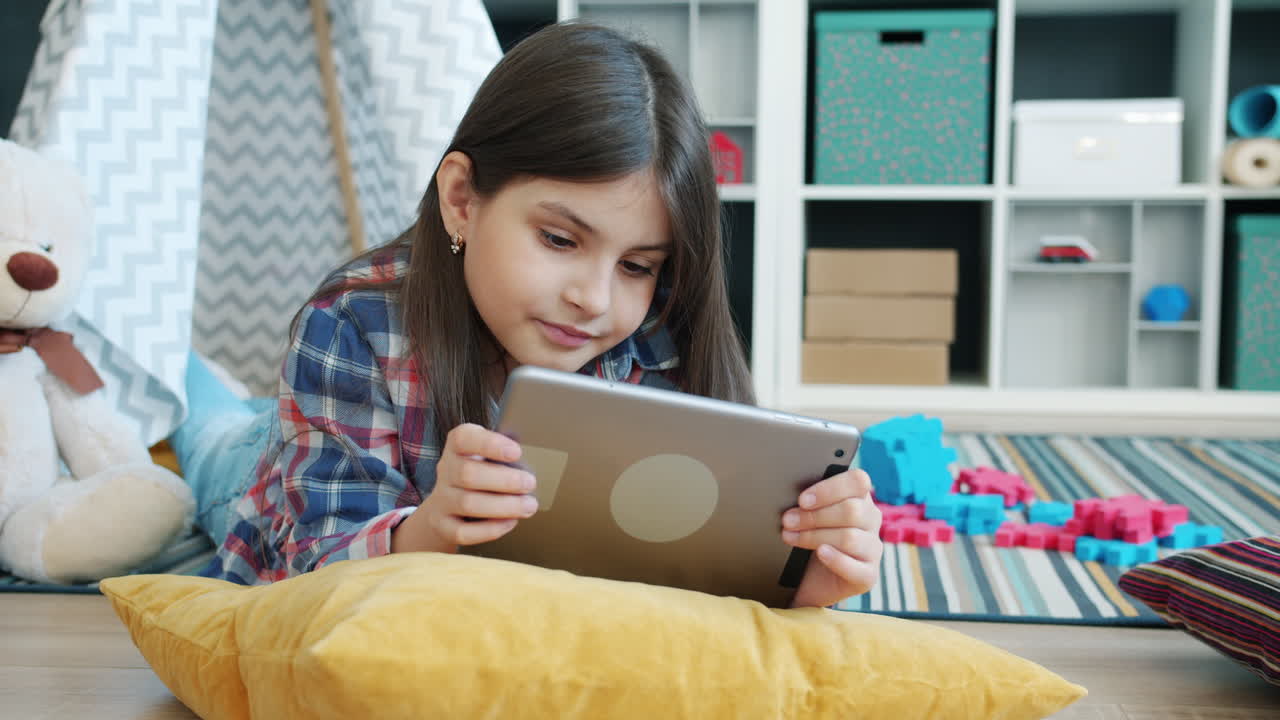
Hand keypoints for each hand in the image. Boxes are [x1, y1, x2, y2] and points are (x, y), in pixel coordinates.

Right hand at [393, 424, 536, 553]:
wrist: (451, 502)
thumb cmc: (484, 472)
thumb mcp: (491, 455)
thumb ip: (508, 454)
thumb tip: (540, 457)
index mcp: (457, 446)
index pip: (464, 438)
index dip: (490, 444)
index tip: (516, 451)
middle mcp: (445, 470)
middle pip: (468, 474)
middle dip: (504, 480)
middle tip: (530, 483)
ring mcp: (441, 499)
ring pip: (467, 504)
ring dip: (503, 506)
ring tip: (529, 506)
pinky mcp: (443, 525)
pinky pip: (463, 531)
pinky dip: (489, 529)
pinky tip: (510, 522)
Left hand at [782, 469, 882, 608]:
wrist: (808, 580)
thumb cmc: (809, 541)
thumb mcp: (809, 516)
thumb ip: (810, 502)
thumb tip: (791, 494)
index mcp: (859, 498)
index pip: (858, 481)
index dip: (830, 489)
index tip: (802, 500)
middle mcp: (871, 520)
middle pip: (852, 510)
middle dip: (814, 516)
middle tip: (788, 521)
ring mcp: (873, 548)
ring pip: (850, 537)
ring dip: (814, 536)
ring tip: (790, 537)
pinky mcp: (868, 574)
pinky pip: (856, 567)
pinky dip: (835, 559)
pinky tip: (820, 553)